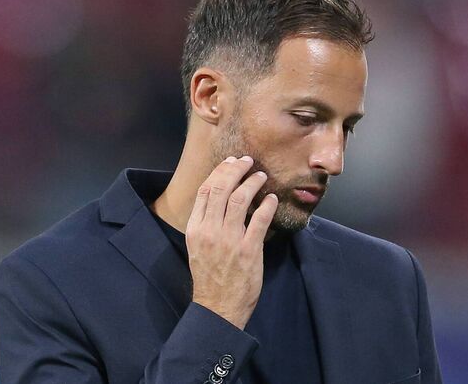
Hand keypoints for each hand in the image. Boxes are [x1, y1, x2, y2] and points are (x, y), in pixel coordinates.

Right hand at [186, 156, 278, 328]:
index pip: (205, 190)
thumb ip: (205, 223)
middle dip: (236, 170)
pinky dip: (267, 206)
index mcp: (195, 228)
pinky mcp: (248, 250)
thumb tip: (219, 199)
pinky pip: (259, 220)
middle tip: (248, 162)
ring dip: (252, 183)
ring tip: (261, 176)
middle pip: (222, 189)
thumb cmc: (209, 276)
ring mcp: (229, 240)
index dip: (219, 172)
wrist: (217, 306)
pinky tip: (272, 199)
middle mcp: (210, 230)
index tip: (230, 163)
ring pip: (240, 199)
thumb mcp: (197, 246)